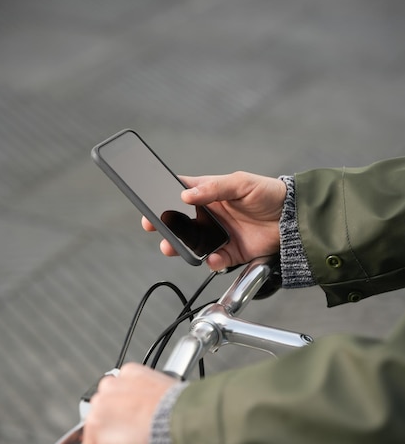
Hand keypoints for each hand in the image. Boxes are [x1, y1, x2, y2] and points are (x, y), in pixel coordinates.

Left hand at [82, 364, 176, 443]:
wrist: (181, 423)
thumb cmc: (183, 411)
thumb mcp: (172, 390)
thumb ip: (169, 393)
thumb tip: (177, 405)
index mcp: (130, 373)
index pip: (117, 392)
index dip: (123, 410)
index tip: (132, 422)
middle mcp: (111, 386)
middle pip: (103, 409)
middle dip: (113, 424)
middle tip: (130, 440)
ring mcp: (100, 408)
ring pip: (95, 430)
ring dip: (105, 442)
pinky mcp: (96, 431)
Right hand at [142, 172, 286, 270]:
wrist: (294, 218)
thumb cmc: (268, 193)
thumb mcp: (241, 183)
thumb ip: (214, 188)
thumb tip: (186, 194)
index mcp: (210, 193)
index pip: (181, 193)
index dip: (163, 198)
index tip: (150, 203)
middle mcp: (211, 215)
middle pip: (181, 222)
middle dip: (166, 226)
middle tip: (154, 227)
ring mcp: (220, 234)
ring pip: (193, 243)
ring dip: (181, 247)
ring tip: (172, 248)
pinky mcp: (231, 252)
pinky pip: (215, 259)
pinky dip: (212, 260)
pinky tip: (213, 257)